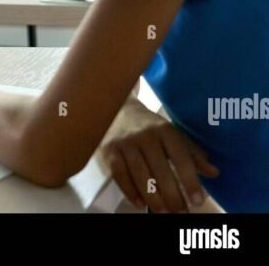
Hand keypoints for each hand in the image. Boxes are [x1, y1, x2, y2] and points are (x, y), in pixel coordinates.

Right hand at [100, 107, 218, 212]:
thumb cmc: (150, 127)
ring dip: (153, 198)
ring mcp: (125, 143)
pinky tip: (140, 203)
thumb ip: (193, 154)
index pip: (181, 158)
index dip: (190, 180)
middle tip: (180, 212)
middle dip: (172, 195)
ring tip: (163, 212)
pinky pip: (119, 174)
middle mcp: (145, 135)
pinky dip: (129, 191)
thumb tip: (213, 173)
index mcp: (165, 130)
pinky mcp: (109, 150)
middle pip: (160, 170)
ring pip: (140, 174)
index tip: (198, 201)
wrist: (118, 110)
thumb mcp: (173, 134)